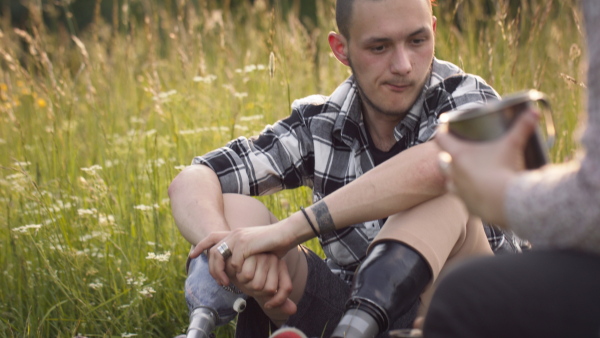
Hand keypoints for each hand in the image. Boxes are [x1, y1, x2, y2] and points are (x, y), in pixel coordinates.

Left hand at [190, 222, 296, 285]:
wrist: (285, 234)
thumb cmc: (274, 244)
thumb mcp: (255, 249)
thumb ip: (244, 253)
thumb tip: (236, 265)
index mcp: (235, 234)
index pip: (212, 237)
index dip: (201, 245)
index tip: (192, 254)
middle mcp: (233, 234)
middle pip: (212, 251)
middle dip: (211, 269)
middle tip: (220, 282)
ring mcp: (238, 238)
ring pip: (218, 257)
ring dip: (220, 272)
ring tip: (226, 283)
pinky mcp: (244, 245)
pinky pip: (234, 263)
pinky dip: (237, 272)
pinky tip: (242, 278)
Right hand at [230, 253, 295, 314]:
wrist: (231, 263)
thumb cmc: (250, 276)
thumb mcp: (264, 290)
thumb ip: (278, 300)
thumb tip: (293, 310)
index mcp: (281, 268)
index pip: (286, 288)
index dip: (278, 301)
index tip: (267, 305)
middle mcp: (275, 260)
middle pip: (270, 289)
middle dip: (256, 292)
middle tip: (250, 284)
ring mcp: (264, 257)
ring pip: (257, 284)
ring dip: (247, 285)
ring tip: (244, 277)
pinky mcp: (251, 254)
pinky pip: (247, 276)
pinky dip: (240, 278)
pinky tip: (238, 271)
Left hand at [434, 110, 539, 224]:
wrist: (507, 202)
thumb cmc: (505, 169)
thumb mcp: (512, 145)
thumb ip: (522, 127)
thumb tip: (534, 111)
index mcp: (458, 155)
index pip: (441, 139)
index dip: (441, 131)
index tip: (444, 128)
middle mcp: (453, 173)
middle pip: (441, 161)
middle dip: (446, 156)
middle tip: (455, 153)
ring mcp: (459, 191)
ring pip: (449, 182)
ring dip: (454, 177)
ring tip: (464, 174)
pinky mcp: (467, 206)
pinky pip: (463, 199)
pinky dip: (467, 195)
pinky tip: (475, 193)